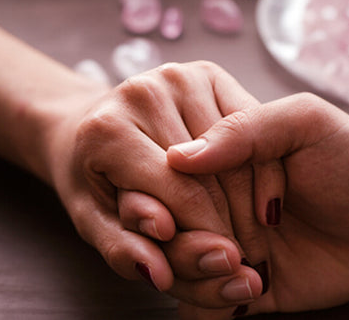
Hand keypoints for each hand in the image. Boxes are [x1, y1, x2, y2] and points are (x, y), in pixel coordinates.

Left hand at [39, 61, 282, 304]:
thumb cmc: (92, 182)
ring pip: (237, 152)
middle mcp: (144, 92)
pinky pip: (251, 127)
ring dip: (249, 201)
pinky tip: (255, 203)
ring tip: (247, 235)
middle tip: (242, 261)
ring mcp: (179, 76)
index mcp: (108, 130)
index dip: (211, 239)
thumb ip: (124, 252)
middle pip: (211, 174)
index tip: (227, 269)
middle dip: (230, 225)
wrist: (89, 128)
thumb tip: (159, 276)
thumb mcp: (96, 224)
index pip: (179, 195)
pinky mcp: (207, 71)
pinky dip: (259, 169)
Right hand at [167, 94, 348, 317]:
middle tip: (227, 247)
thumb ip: (244, 128)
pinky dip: (214, 299)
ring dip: (196, 273)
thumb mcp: (305, 123)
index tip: (171, 212)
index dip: (158, 194)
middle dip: (179, 240)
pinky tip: (253, 287)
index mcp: (219, 156)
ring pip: (171, 266)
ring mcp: (223, 243)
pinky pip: (201, 300)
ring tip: (244, 267)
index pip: (161, 174)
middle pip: (157, 224)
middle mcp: (213, 200)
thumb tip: (179, 156)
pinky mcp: (240, 286)